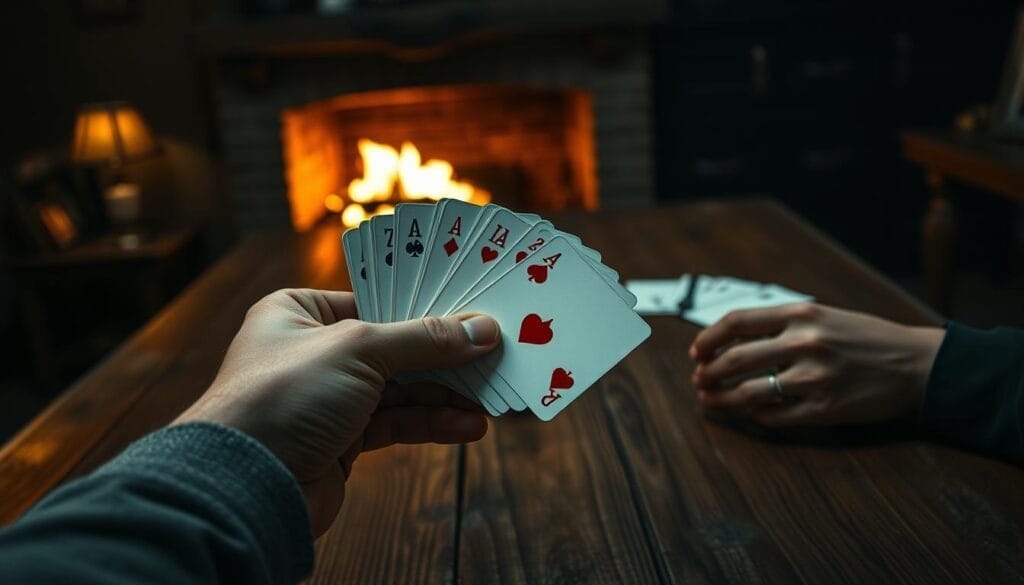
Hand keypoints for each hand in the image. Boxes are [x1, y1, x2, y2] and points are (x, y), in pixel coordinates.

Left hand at [175, 289, 499, 535]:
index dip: (425, 307)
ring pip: (399, 389)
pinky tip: (467, 426)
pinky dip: (430, 423)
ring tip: (491, 397)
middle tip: (494, 354)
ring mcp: (327, 399)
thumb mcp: (359, 351)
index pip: (374, 301)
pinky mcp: (340, 440)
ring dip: (445, 394)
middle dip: (444, 354)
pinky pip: (395, 424)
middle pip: (393, 346)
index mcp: (298, 313)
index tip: (474, 310)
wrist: (243, 487)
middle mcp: (311, 352)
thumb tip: (482, 329)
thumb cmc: (284, 397)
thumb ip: (423, 340)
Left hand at [689, 303, 944, 426]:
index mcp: (801, 314)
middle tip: (698, 380)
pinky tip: (751, 412)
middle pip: (734, 360)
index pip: (736, 322)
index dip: (708, 338)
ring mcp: (814, 378)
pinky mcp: (824, 409)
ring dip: (722, 398)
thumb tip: (731, 340)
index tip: (697, 351)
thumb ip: (781, 325)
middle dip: (708, 373)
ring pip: (748, 392)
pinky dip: (755, 415)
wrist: (916, 364)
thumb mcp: (824, 317)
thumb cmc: (865, 338)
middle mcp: (804, 343)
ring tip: (710, 400)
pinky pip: (775, 416)